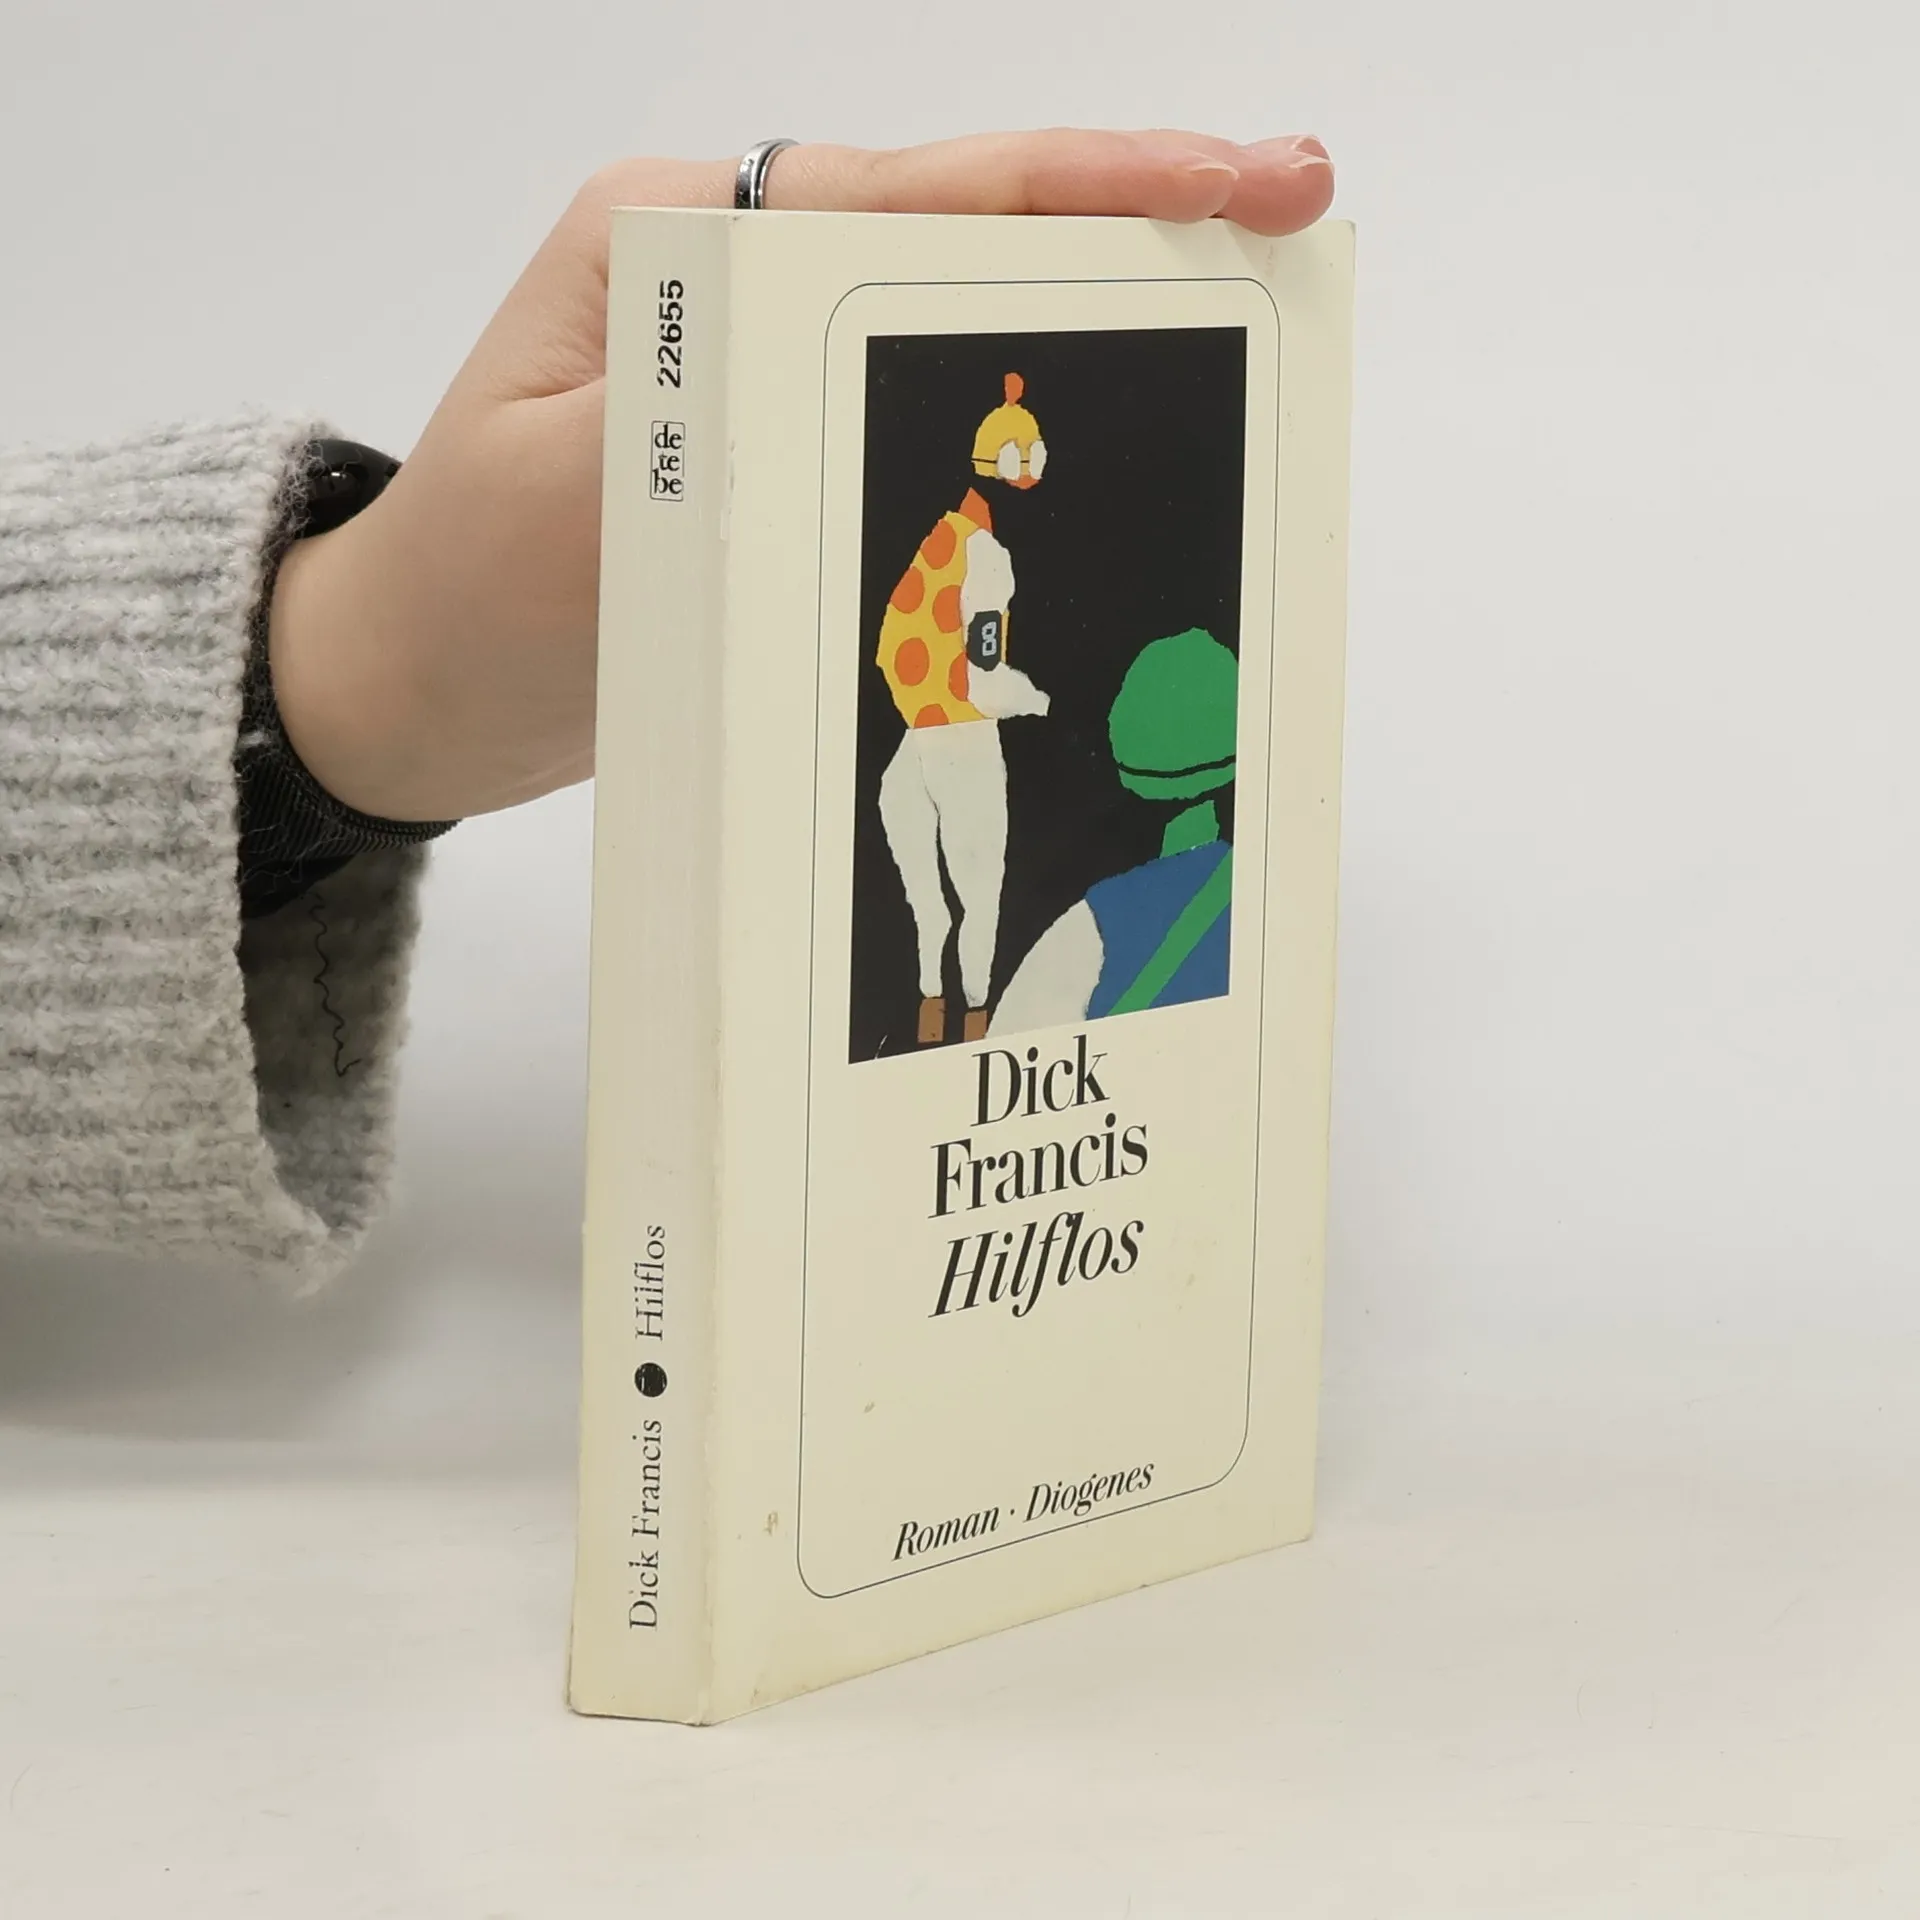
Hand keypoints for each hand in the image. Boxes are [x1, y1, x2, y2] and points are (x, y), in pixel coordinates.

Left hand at [268, 129, 1334, 821]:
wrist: (408, 690)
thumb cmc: (465, 599)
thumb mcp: (578, 512)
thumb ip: (730, 439)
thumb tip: (903, 411)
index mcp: (678, 242)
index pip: (919, 193)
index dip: (1096, 182)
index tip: (1248, 178)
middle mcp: (734, 283)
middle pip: (966, 238)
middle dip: (1133, 231)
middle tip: (1294, 228)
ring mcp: (764, 368)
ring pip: (960, 329)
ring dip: (1096, 334)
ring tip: (1242, 342)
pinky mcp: (783, 457)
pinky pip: (925, 423)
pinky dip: (1022, 439)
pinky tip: (1117, 455)